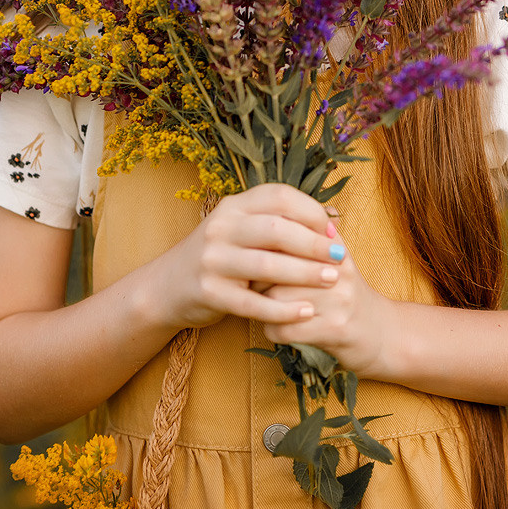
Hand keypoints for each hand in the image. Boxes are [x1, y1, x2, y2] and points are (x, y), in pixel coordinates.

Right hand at [152, 185, 346, 330]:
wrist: (167, 286)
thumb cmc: (220, 256)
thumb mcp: (240, 229)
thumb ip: (278, 223)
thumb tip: (332, 221)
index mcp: (233, 206)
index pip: (278, 196)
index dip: (311, 210)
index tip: (333, 229)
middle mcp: (221, 227)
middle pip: (276, 229)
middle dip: (313, 243)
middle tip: (339, 256)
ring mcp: (212, 260)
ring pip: (267, 265)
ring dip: (305, 273)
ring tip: (332, 280)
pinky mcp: (209, 292)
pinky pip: (253, 304)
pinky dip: (283, 309)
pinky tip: (307, 312)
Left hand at [261, 231, 399, 380]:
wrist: (383, 334)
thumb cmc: (347, 295)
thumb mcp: (335, 261)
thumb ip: (310, 239)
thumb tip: (276, 212)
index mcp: (334, 249)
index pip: (289, 237)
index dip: (264, 249)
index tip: (254, 257)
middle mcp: (338, 270)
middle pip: (278, 267)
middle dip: (258, 279)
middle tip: (253, 286)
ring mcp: (338, 301)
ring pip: (277, 299)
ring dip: (262, 307)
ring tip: (263, 307)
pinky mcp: (334, 330)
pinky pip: (286, 329)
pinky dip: (274, 330)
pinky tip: (277, 328)